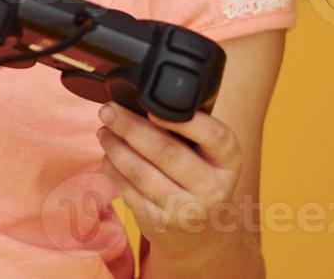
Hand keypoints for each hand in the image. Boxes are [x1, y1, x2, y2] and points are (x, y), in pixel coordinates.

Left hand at [95, 102, 250, 267]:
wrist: (202, 234)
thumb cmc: (199, 178)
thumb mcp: (209, 155)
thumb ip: (188, 130)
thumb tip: (138, 99)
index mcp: (229, 162)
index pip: (214, 136)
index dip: (182, 120)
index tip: (150, 106)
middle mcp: (212, 188)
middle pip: (166, 152)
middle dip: (130, 127)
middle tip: (108, 110)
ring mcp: (186, 210)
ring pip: (141, 172)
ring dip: (115, 147)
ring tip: (104, 131)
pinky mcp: (160, 225)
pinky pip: (128, 191)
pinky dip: (113, 169)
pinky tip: (108, 156)